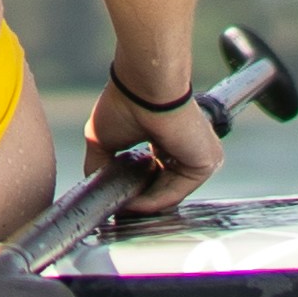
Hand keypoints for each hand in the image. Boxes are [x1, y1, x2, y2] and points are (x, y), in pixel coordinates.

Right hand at [82, 76, 219, 220]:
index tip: (113, 198)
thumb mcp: (103, 140)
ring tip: (119, 207)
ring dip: (142, 205)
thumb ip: (100, 166)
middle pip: (163, 187)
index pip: (155, 174)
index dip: (133, 189)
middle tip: (115, 209)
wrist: (145, 87)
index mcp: (169, 139)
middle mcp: (187, 149)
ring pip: (168, 193)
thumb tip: (93, 188)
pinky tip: (131, 203)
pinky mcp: (204, 164)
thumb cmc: (124, 103)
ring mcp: (199, 157)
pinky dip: (151, 202)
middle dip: (138, 201)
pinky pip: (175, 193)